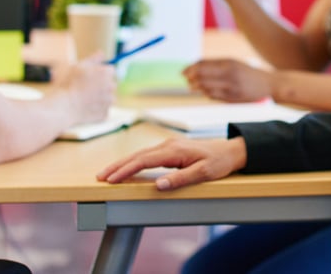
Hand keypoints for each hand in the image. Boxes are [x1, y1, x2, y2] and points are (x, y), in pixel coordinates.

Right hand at [53, 54, 116, 124]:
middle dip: (102, 85)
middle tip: (86, 88)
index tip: (90, 77)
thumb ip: (94, 59)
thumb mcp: (79, 66)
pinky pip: (103, 110)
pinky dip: (96, 109)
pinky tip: (85, 108)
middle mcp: (112, 87)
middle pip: (110, 84)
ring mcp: (109, 102)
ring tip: (85, 99)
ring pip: (108, 97)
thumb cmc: (69, 84)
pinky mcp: (105, 114)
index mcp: (107, 73)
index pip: (110, 70)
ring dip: (101, 97)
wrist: (63, 106)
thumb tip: (102, 53)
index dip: (100, 73)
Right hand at [97, 136, 247, 189]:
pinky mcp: (170, 149)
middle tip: (100, 177)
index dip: (125, 170)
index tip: (111, 179)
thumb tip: (158, 185)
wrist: (230, 150)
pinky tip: (127, 167)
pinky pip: (147, 155)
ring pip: (140, 154)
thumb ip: (181, 179)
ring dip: (123, 163)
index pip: (143, 161)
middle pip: (137, 155)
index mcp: (174, 150)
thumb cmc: (218, 162)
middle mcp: (168, 145)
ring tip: (108, 173)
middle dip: (117, 166)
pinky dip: (134, 161)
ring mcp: (168, 145)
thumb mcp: (204, 174)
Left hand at [183, 58, 272, 102]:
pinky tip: (205, 92)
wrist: (269, 84)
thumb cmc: (247, 73)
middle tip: (186, 80)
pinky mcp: (233, 98)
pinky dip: (206, 93)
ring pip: (206, 87)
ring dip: (197, 87)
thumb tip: (196, 67)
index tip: (183, 72)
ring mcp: (231, 86)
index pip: (203, 64)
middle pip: (203, 75)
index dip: (191, 68)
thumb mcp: (233, 63)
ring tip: (192, 86)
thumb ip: (216, 65)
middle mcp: (229, 73)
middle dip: (191, 78)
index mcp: (228, 62)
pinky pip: (214, 96)